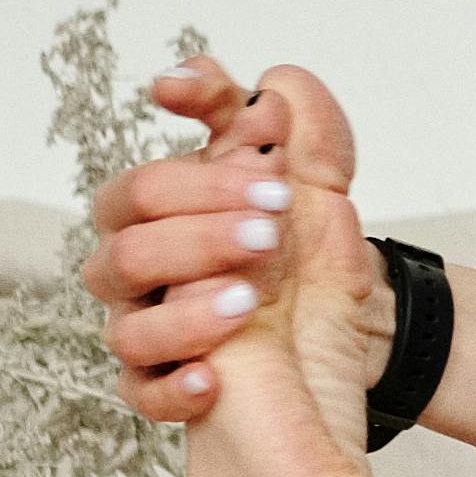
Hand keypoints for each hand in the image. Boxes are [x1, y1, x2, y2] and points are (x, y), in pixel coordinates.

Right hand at [85, 56, 373, 431]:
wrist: (350, 340)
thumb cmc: (311, 258)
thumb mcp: (317, 185)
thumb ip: (288, 125)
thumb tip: (250, 82)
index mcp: (162, 217)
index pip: (144, 189)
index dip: (200, 182)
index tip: (271, 166)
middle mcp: (141, 274)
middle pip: (126, 252)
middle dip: (199, 237)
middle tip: (273, 228)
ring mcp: (146, 333)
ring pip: (126, 328)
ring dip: (188, 313)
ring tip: (251, 305)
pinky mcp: (163, 389)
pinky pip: (142, 395)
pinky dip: (173, 387)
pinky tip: (213, 378)